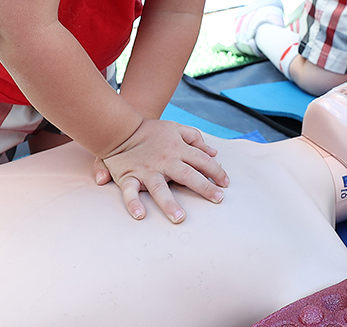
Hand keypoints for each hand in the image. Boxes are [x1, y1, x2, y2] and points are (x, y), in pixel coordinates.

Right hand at [98, 118, 228, 222]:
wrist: (121, 130)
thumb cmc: (152, 131)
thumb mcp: (176, 128)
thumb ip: (195, 139)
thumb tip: (214, 152)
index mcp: (177, 148)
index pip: (202, 160)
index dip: (216, 171)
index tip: (225, 184)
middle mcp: (164, 161)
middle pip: (187, 175)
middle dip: (204, 187)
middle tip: (218, 199)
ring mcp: (146, 170)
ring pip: (159, 188)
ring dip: (169, 203)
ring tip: (180, 217)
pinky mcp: (129, 177)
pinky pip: (130, 192)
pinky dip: (133, 203)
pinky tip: (140, 215)